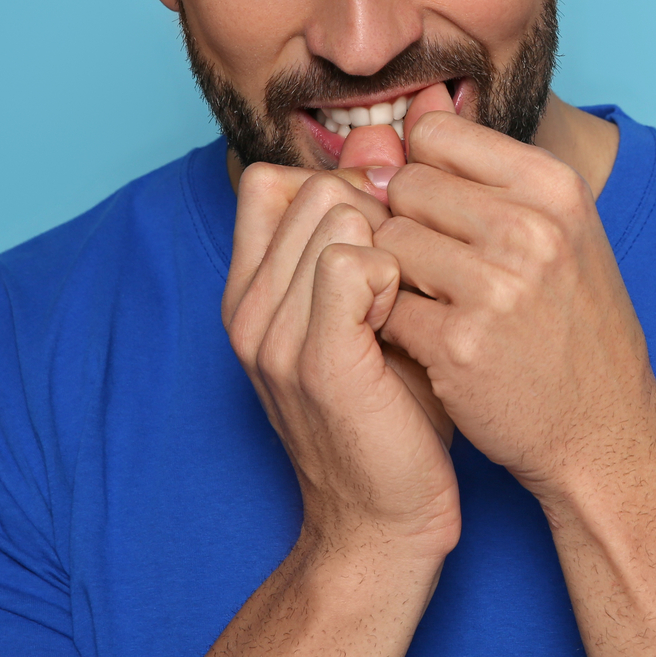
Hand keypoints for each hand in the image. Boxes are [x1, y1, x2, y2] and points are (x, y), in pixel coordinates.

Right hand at [225, 164, 459, 559]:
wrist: (385, 522)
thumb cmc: (396, 413)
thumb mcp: (375, 309)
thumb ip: (369, 227)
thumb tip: (387, 134)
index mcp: (249, 294)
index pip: (271, 179)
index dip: (340, 186)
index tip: (387, 236)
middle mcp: (246, 310)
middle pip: (313, 186)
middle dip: (377, 214)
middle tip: (407, 280)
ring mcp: (273, 335)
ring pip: (337, 214)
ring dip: (392, 246)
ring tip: (407, 306)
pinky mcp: (316, 361)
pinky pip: (356, 262)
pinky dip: (397, 278)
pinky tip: (409, 322)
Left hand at [373, 109, 655, 499]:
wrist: (602, 430)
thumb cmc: (573, 325)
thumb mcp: (558, 230)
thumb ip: (486, 172)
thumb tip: (411, 108)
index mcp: (555, 187)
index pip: (438, 133)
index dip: (423, 170)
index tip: (437, 210)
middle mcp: (530, 227)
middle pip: (406, 184)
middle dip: (404, 221)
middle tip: (432, 267)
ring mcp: (495, 286)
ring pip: (387, 241)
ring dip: (392, 272)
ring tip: (428, 301)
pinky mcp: (458, 343)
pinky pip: (382, 303)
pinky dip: (389, 320)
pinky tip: (421, 338)